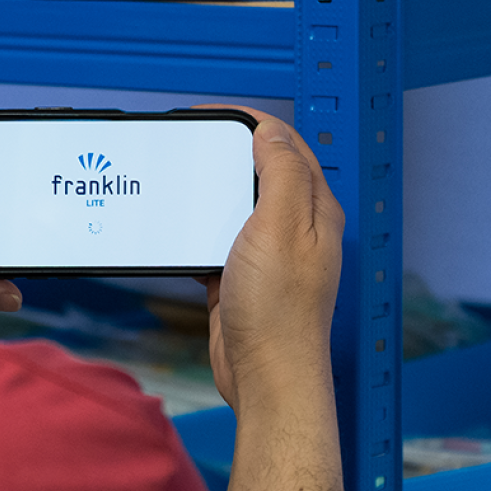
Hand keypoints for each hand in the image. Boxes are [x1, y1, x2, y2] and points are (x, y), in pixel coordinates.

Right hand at [198, 108, 344, 412]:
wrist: (265, 376)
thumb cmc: (279, 311)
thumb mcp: (281, 227)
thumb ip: (281, 173)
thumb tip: (270, 131)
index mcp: (314, 209)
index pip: (286, 146)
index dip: (250, 122)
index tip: (212, 114)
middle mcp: (295, 229)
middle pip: (259, 173)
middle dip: (226, 153)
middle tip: (190, 142)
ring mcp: (267, 255)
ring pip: (234, 208)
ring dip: (208, 194)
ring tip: (178, 180)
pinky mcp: (240, 279)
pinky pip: (215, 242)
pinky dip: (195, 231)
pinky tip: (176, 232)